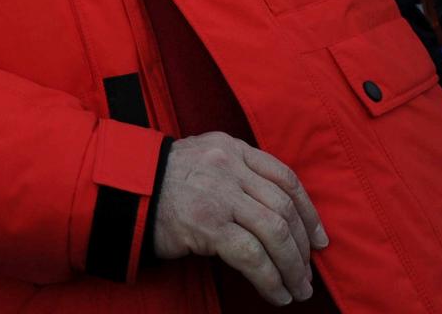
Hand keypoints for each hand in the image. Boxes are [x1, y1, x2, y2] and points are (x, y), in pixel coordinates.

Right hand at [150, 132, 327, 305]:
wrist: (121, 191)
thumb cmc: (162, 181)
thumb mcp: (203, 159)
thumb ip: (237, 172)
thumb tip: (278, 213)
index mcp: (231, 147)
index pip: (285, 176)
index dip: (309, 211)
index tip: (319, 238)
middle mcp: (229, 166)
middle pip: (283, 208)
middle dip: (302, 247)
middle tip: (307, 273)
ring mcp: (219, 194)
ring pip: (274, 233)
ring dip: (292, 267)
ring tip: (296, 288)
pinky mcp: (208, 224)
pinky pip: (252, 256)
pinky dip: (270, 279)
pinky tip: (276, 293)